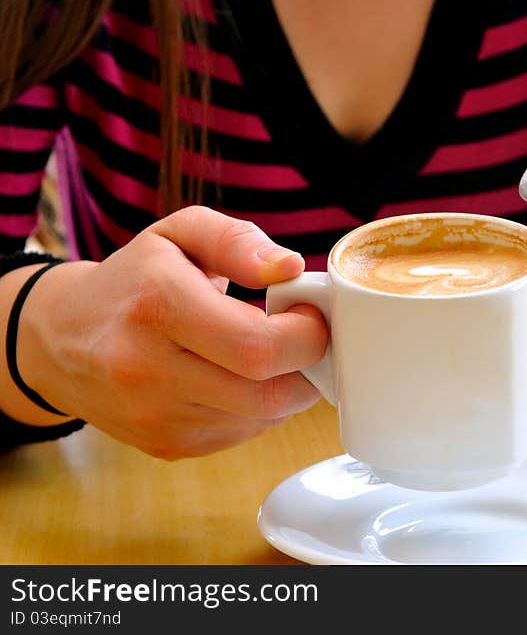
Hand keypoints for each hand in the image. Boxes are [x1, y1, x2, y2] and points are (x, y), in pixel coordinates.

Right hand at [17, 206, 328, 458]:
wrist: (60, 338)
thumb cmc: (134, 280)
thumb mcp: (179, 235)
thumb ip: (237, 241)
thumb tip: (289, 267)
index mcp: (158, 305)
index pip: (259, 345)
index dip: (306, 335)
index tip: (310, 316)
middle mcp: (148, 369)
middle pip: (268, 393)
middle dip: (308, 368)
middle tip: (304, 340)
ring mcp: (155, 416)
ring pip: (262, 419)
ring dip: (286, 390)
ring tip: (271, 356)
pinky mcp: (166, 446)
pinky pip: (243, 435)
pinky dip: (260, 410)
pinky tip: (242, 380)